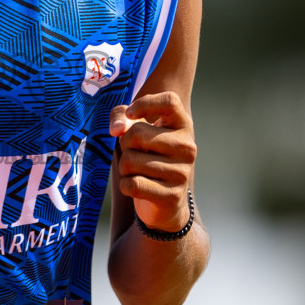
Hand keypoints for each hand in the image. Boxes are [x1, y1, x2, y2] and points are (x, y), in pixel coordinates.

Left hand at [110, 91, 196, 232]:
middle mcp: (187, 146)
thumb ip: (121, 117)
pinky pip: (132, 184)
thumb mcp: (136, 131)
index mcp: (183, 125)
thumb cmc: (148, 158)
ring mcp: (181, 172)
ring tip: (138, 171)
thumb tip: (117, 129)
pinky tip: (136, 187)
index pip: (169, 101)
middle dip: (124, 144)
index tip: (130, 115)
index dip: (144, 103)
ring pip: (130, 160)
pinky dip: (125, 186)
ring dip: (124, 168)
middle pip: (136, 132)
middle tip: (134, 153)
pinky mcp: (172, 195)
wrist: (166, 203)